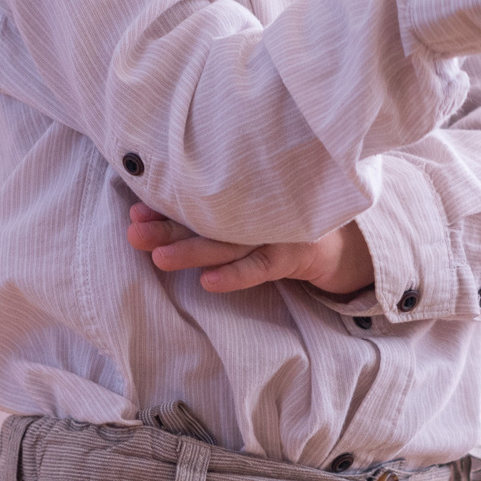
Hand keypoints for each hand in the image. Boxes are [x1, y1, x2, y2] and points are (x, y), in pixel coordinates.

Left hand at [126, 204, 376, 297]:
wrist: (347, 242)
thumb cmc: (288, 225)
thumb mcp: (256, 212)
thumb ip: (221, 210)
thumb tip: (160, 213)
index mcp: (245, 197)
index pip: (199, 201)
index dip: (166, 207)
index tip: (133, 209)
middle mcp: (260, 209)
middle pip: (207, 221)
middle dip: (168, 227)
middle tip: (134, 231)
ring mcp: (278, 230)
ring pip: (228, 243)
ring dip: (192, 250)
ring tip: (158, 257)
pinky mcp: (295, 253)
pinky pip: (261, 267)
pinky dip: (235, 275)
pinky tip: (207, 283)